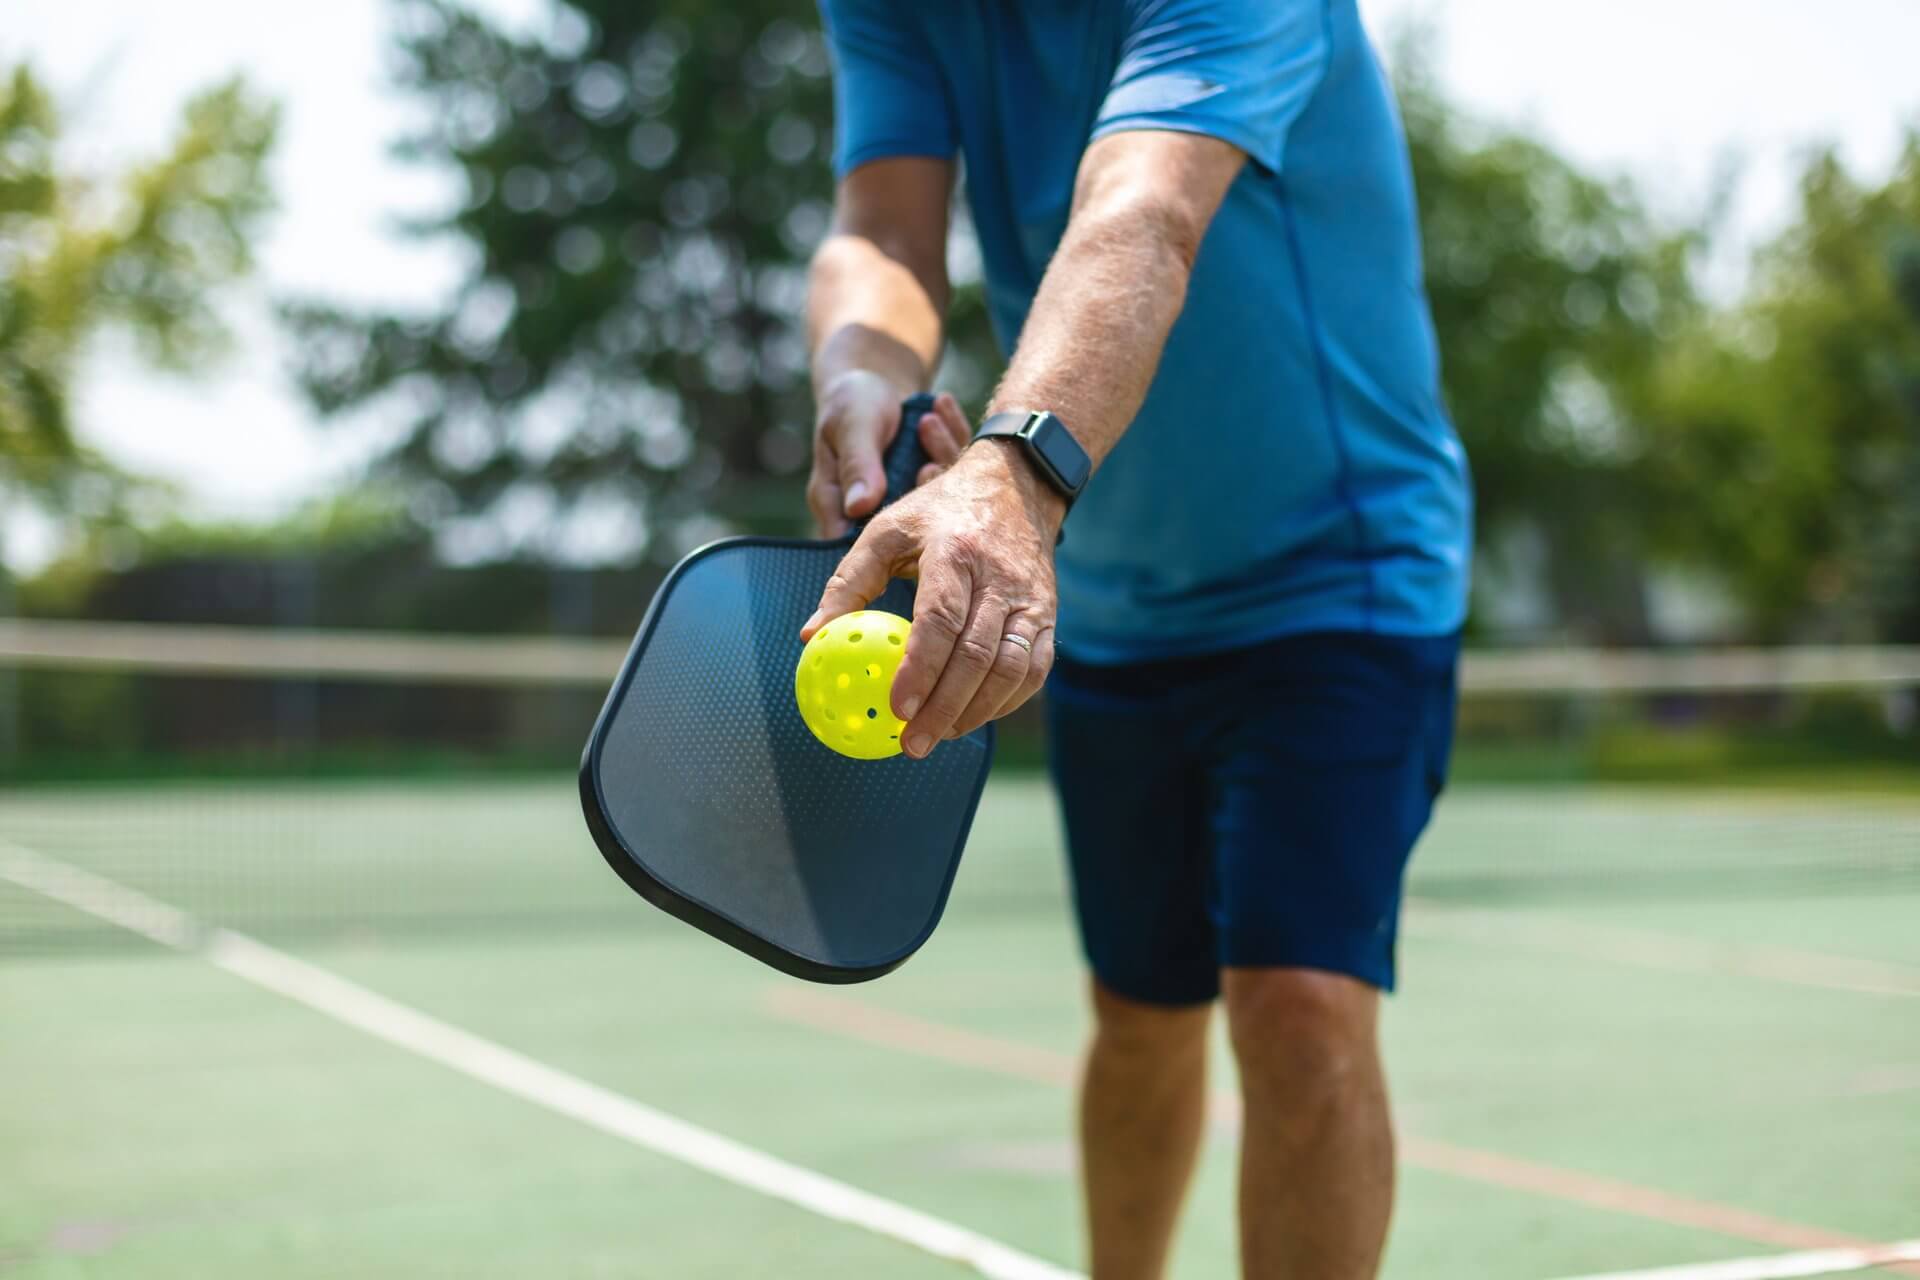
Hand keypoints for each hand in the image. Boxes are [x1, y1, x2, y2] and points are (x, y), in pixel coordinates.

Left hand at [801, 438, 1064, 756]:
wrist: (1017, 485)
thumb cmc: (939, 512)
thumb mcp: (886, 529)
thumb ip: (848, 582)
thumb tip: (810, 636)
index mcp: (954, 551)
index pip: (941, 619)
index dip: (920, 668)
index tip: (896, 708)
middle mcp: (999, 577)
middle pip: (977, 655)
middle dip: (944, 708)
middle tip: (913, 743)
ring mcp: (1031, 599)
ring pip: (1012, 668)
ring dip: (977, 712)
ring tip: (940, 736)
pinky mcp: (1049, 615)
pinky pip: (1034, 669)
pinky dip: (1007, 702)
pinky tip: (975, 718)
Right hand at [806, 373, 971, 536]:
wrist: (876, 379)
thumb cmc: (851, 402)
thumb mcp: (851, 426)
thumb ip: (857, 465)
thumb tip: (858, 507)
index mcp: (839, 507)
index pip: (858, 544)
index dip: (889, 536)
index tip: (912, 498)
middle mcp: (876, 510)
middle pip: (907, 525)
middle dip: (924, 490)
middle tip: (928, 460)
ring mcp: (910, 498)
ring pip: (937, 495)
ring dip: (940, 454)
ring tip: (928, 421)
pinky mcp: (938, 482)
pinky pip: (954, 468)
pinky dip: (952, 435)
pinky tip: (943, 404)